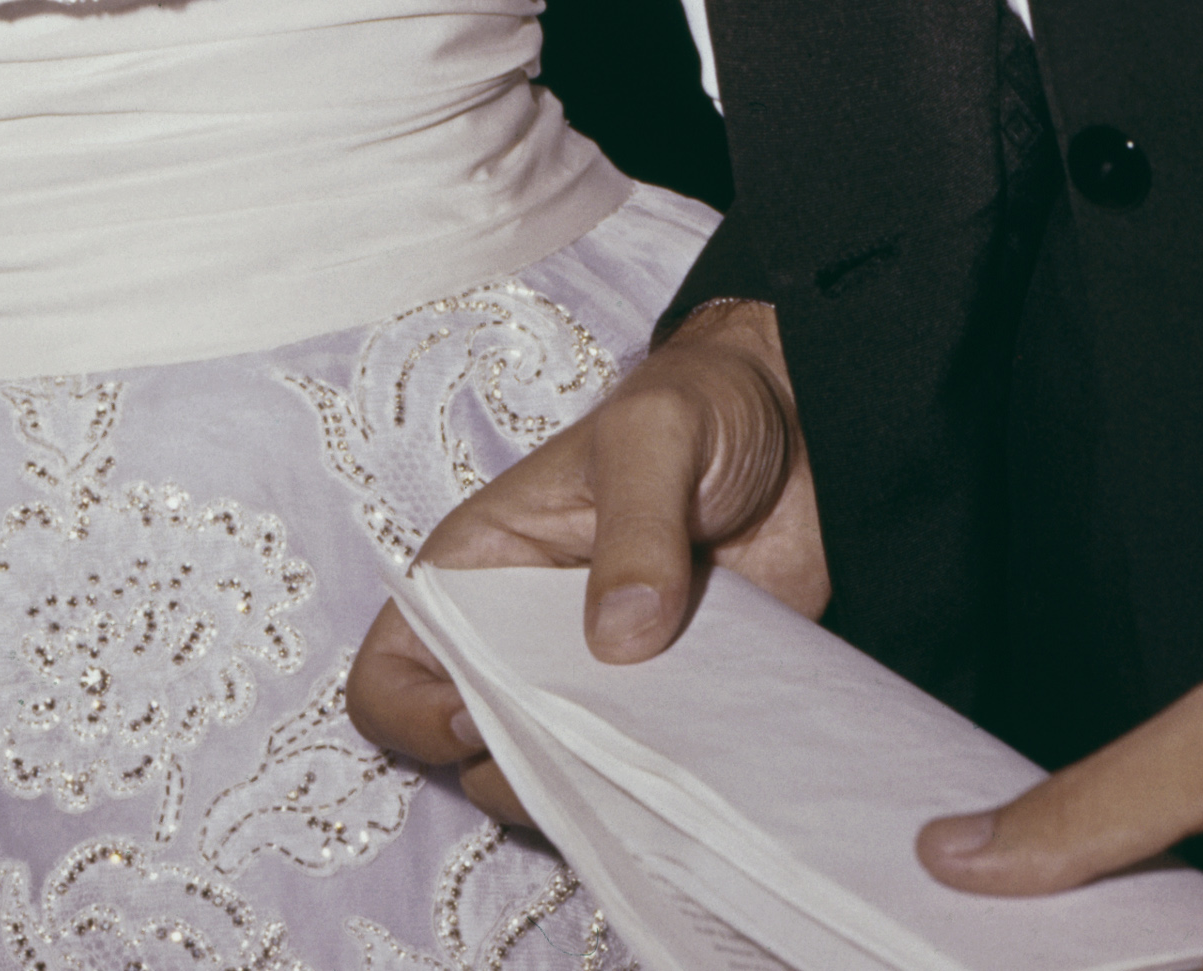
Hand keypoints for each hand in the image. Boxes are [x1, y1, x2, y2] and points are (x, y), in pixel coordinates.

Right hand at [344, 297, 829, 826]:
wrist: (810, 422)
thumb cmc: (702, 406)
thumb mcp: (657, 434)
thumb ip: (636, 525)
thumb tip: (620, 637)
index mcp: (485, 570)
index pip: (393, 673)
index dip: (415, 713)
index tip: (483, 716)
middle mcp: (528, 644)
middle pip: (475, 756)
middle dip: (521, 770)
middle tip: (594, 739)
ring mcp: (603, 688)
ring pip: (561, 789)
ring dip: (600, 791)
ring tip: (656, 751)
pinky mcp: (675, 712)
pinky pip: (649, 787)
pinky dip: (667, 796)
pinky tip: (704, 767)